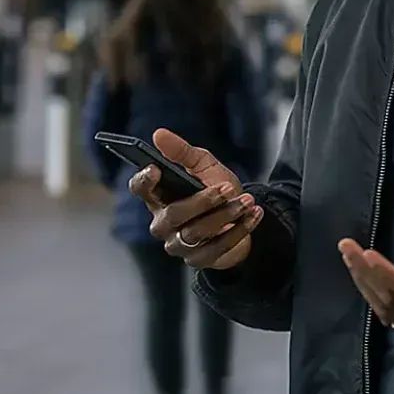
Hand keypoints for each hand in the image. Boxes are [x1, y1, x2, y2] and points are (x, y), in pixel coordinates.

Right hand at [129, 129, 262, 269]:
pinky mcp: (199, 260)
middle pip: (173, 215)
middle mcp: (163, 224)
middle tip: (228, 188)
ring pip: (196, 232)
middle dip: (203, 201)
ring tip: (247, 201)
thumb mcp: (205, 167)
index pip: (140, 189)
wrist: (242, 217)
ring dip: (226, 215)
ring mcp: (179, 245)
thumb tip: (159, 133)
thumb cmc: (217, 189)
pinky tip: (253, 215)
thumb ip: (183, 152)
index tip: (157, 168)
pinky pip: (217, 248)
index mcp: (159, 198)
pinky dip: (239, 230)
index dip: (144, 181)